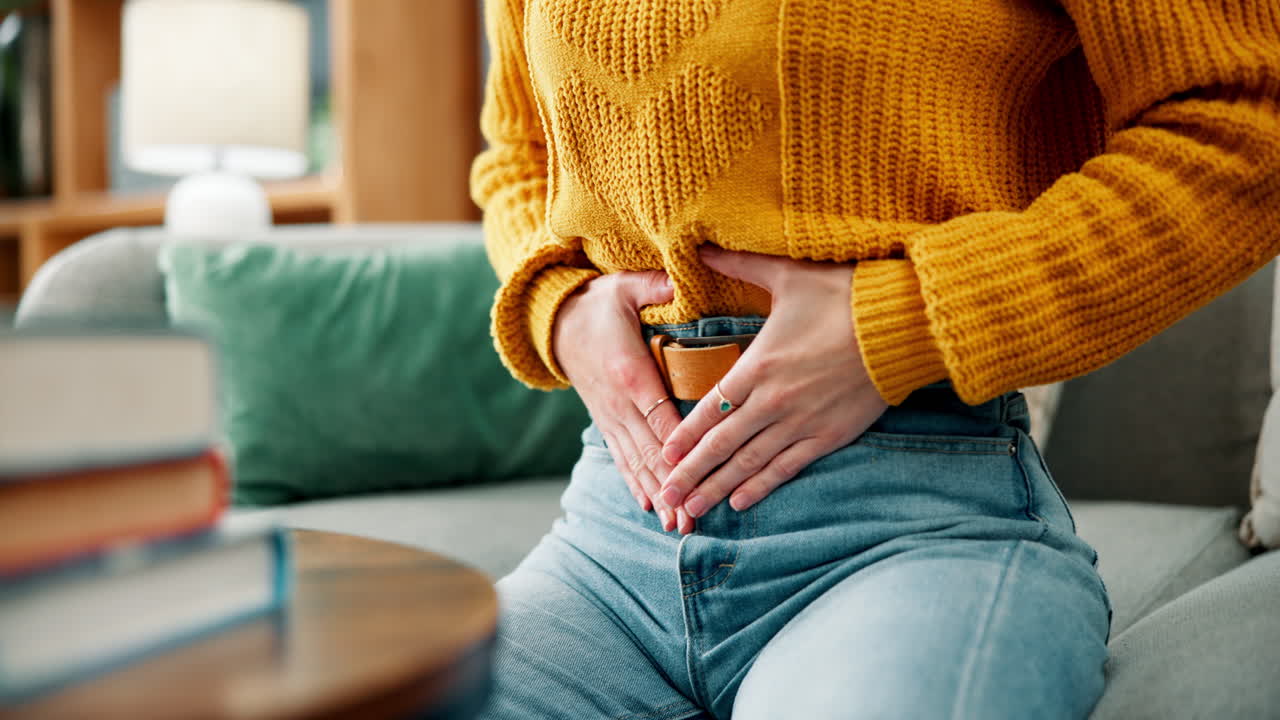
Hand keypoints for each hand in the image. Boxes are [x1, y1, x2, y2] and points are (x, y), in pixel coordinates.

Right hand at [553, 270, 694, 533]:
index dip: (674, 446)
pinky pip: (621, 458)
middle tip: (691, 517)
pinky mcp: (606, 422)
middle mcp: (618, 403)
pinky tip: (649, 508)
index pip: (658, 414)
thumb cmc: (599, 303)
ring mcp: (610, 417)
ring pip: (635, 463)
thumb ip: (654, 286)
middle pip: (649, 450)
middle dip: (670, 486)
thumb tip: (679, 281)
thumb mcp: (625, 286)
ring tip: (676, 525)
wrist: (556, 323)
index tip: (692, 473)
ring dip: (656, 495)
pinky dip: (635, 484)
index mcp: (629, 372)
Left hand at [658, 246, 888, 525]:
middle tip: (666, 496)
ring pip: (749, 464)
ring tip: (692, 512)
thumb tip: (701, 246)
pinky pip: (788, 467)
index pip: (709, 409)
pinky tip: (740, 502)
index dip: (683, 436)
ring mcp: (802, 423)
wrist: (904, 324)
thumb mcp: (788, 274)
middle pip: (721, 446)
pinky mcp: (830, 435)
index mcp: (758, 365)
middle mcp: (773, 402)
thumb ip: (740, 265)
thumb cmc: (845, 295)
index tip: (662, 456)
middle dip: (690, 474)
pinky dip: (762, 486)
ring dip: (718, 489)